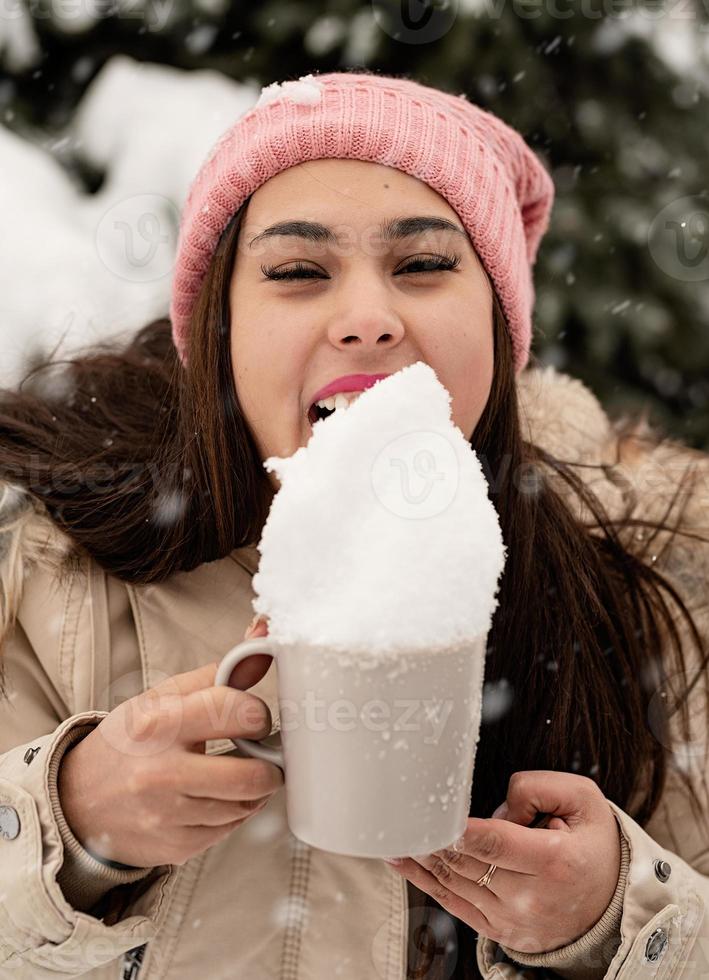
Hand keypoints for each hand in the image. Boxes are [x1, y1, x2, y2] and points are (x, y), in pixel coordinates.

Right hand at [57, 614, 279, 867]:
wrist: (79, 799)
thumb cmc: (130, 741)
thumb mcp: (163, 697)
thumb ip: (218, 673)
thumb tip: (263, 640)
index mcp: (158, 724)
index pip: (237, 712)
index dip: (258, 713)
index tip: (254, 717)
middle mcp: (160, 773)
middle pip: (251, 775)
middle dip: (269, 763)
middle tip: (263, 752)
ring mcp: (167, 816)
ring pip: (245, 805)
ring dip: (254, 788)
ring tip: (240, 771)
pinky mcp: (176, 846)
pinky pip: (230, 829)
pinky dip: (234, 811)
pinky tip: (219, 796)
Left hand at [384, 770, 621, 953]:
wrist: (612, 901)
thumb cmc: (594, 844)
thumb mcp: (583, 799)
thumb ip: (538, 788)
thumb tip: (498, 807)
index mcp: (554, 861)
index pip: (493, 843)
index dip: (457, 831)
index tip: (430, 815)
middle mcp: (531, 897)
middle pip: (467, 863)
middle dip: (431, 839)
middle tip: (401, 815)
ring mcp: (514, 920)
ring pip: (454, 884)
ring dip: (420, 859)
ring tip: (393, 834)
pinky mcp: (501, 931)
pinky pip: (454, 905)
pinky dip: (425, 883)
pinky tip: (403, 863)